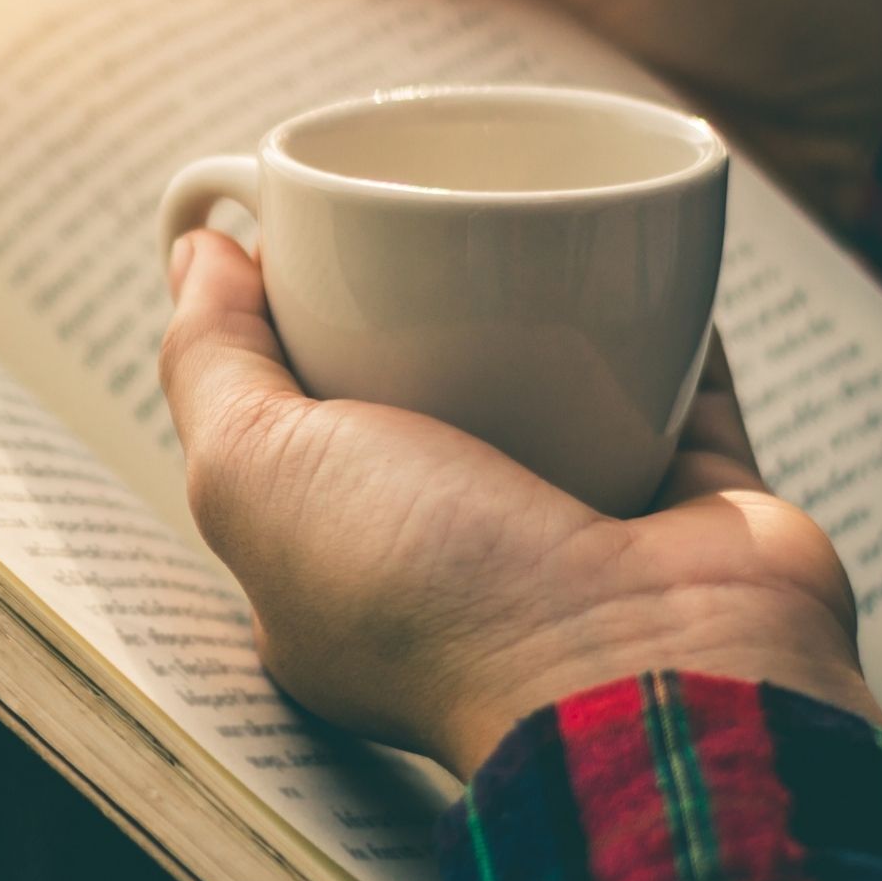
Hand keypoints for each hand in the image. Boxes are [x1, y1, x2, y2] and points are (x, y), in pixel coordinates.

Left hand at [159, 228, 881, 779]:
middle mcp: (449, 565)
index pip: (288, 436)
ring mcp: (572, 539)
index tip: (295, 240)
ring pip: (549, 392)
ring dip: (538, 307)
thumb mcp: (255, 469)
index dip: (279, 336)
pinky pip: (677, 391)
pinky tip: (639, 252)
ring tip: (514, 209)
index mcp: (332, 577)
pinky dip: (665, 326)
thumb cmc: (433, 592)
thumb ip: (210, 362)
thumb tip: (193, 252)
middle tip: (409, 206)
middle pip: (420, 402)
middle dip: (409, 308)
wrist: (646, 674)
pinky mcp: (688, 508)